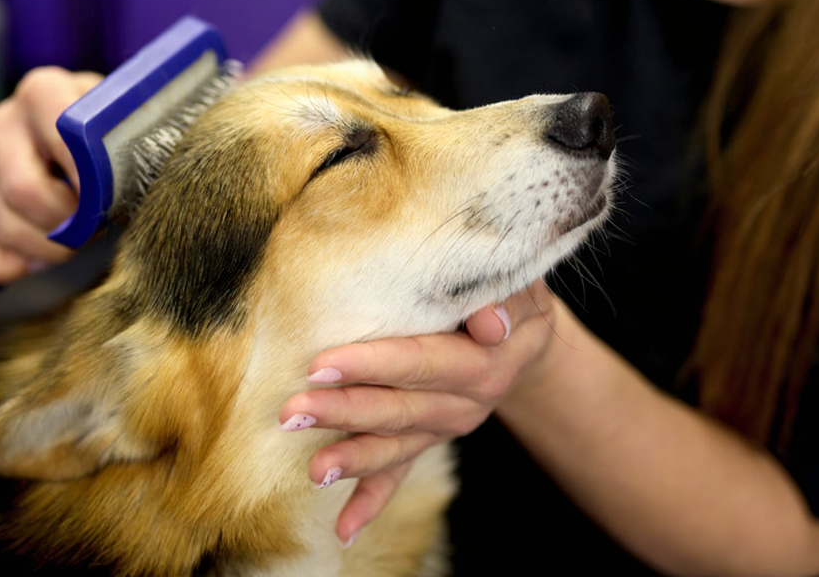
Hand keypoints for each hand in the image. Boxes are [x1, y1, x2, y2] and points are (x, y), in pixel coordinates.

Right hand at [0, 66, 102, 283]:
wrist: (101, 138)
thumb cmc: (118, 134)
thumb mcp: (126, 126)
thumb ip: (120, 145)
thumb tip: (107, 188)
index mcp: (43, 91)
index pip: (57, 138)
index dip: (85, 181)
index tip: (106, 203)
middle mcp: (2, 122)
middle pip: (23, 190)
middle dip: (65, 224)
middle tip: (95, 229)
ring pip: (5, 225)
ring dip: (48, 251)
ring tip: (78, 242)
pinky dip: (9, 268)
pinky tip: (37, 263)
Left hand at [278, 280, 559, 544]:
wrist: (525, 339)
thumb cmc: (510, 301)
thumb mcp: (521, 290)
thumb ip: (506, 301)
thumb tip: (488, 323)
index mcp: (483, 365)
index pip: (421, 363)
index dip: (373, 364)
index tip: (322, 364)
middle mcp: (464, 405)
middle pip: (398, 409)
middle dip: (344, 412)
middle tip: (293, 410)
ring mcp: (444, 427)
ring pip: (394, 446)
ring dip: (352, 458)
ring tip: (313, 470)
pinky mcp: (429, 440)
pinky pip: (400, 473)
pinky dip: (372, 500)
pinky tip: (344, 529)